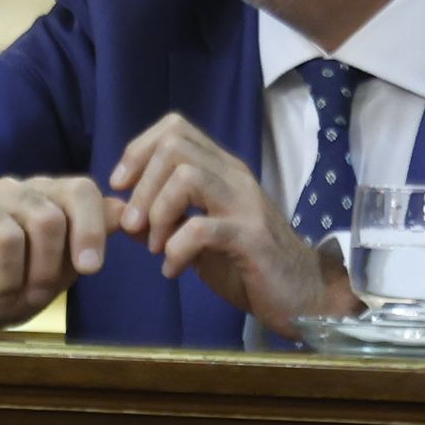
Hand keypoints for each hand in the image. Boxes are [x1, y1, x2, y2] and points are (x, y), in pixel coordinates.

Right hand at [0, 175, 118, 330]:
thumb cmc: (13, 282)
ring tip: (3, 295)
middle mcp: (12, 188)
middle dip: (46, 269)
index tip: (90, 268)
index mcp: (45, 194)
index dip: (90, 229)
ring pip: (8, 238)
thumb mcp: (62, 267)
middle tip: (34, 294)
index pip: (80, 189)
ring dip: (10, 282)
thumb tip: (133, 221)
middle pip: (46, 218)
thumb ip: (93, 240)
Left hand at [106, 112, 353, 334]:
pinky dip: (176, 249)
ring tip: (154, 246)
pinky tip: (172, 269)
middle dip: (141, 185)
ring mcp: (246, 205)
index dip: (139, 150)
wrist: (304, 295)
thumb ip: (161, 220)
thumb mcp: (198, 237)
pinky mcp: (252, 238)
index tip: (120, 186)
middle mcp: (235, 178)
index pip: (175, 128)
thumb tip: (120, 214)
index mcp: (222, 170)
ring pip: (187, 176)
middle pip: (174, 147)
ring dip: (157, 213)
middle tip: (132, 224)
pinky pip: (202, 228)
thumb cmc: (248, 264)